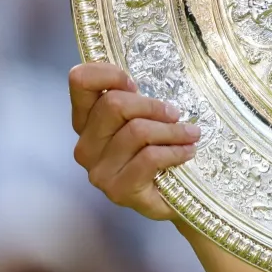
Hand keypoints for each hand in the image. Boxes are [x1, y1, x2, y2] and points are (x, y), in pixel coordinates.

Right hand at [69, 62, 199, 221]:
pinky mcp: (118, 190)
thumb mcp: (148, 119)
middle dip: (153, 106)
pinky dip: (175, 151)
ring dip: (173, 130)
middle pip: (114, 105)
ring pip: (137, 131)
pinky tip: (188, 152)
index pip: (80, 81)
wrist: (176, 198)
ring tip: (191, 135)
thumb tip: (153, 73)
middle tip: (176, 114)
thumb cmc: (161, 152)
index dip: (109, 74)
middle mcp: (85, 146)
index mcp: (86, 121)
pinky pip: (150, 157)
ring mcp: (98, 171)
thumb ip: (139, 99)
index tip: (136, 84)